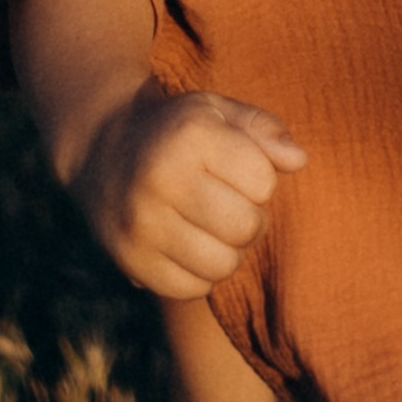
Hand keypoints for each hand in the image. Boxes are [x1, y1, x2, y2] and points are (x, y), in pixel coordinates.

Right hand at [67, 82, 308, 299]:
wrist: (101, 149)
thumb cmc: (176, 131)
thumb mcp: (218, 112)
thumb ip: (264, 130)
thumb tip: (299, 161)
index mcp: (190, 136)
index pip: (262, 181)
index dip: (259, 178)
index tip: (236, 169)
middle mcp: (161, 180)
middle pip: (245, 228)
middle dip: (249, 219)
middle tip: (230, 204)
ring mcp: (141, 225)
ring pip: (222, 265)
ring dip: (227, 251)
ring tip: (210, 226)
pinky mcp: (130, 261)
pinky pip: (191, 289)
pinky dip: (199, 274)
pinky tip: (187, 245)